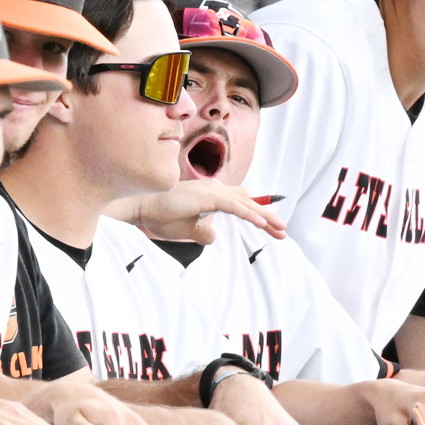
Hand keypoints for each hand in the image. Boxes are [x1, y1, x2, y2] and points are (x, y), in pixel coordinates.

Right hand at [107, 178, 286, 243]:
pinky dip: (249, 215)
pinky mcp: (207, 197)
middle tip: (283, 231)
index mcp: (212, 194)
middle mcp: (215, 188)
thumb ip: (204, 231)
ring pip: (245, 204)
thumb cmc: (160, 215)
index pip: (241, 203)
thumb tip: (214, 236)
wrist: (141, 206)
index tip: (273, 226)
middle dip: (268, 217)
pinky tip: (262, 224)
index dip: (258, 213)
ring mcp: (211, 191)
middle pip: (248, 203)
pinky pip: (234, 207)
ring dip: (264, 217)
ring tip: (280, 229)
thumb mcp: (188, 229)